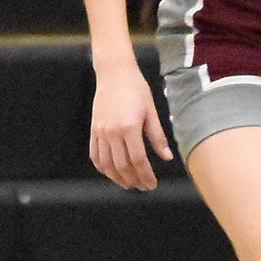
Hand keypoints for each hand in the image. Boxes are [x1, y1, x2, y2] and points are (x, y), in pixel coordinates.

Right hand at [89, 63, 173, 190]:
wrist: (115, 74)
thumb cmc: (136, 89)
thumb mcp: (151, 111)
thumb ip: (158, 137)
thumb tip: (166, 157)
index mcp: (129, 128)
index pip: (138, 160)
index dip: (146, 175)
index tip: (152, 184)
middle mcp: (112, 133)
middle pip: (122, 166)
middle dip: (134, 180)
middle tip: (144, 187)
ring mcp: (100, 132)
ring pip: (107, 164)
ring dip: (118, 178)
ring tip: (129, 184)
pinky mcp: (93, 130)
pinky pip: (95, 155)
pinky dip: (103, 168)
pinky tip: (111, 173)